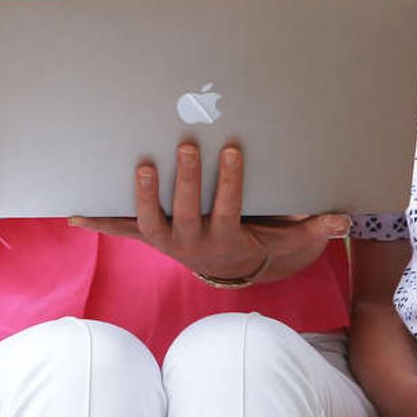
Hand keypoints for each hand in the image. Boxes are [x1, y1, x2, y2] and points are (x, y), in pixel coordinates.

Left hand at [70, 142, 349, 282]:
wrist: (226, 269)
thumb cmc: (257, 242)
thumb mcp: (286, 239)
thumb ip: (311, 229)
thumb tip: (343, 219)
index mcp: (225, 239)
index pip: (228, 208)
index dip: (229, 182)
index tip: (230, 149)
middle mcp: (190, 242)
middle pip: (186, 211)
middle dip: (186, 180)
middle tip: (187, 147)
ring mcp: (165, 240)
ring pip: (148, 220)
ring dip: (142, 195)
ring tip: (141, 165)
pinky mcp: (146, 236)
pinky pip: (119, 230)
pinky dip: (97, 222)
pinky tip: (73, 214)